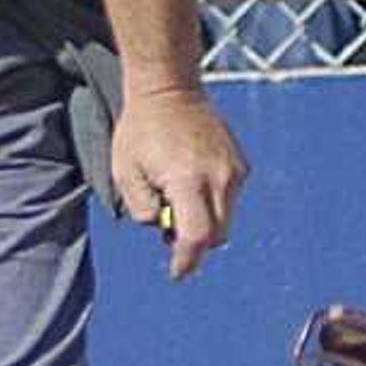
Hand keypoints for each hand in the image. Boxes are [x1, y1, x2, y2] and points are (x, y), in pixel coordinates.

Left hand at [109, 81, 246, 280]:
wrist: (170, 91)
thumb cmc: (140, 131)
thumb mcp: (125, 173)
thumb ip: (142, 208)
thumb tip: (161, 228)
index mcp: (188, 180)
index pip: (197, 236)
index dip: (187, 260)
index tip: (178, 273)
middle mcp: (219, 177)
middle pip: (216, 235)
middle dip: (193, 243)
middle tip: (166, 231)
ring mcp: (234, 170)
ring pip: (225, 219)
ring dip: (203, 223)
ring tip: (175, 200)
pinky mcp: (241, 164)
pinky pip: (229, 199)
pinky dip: (212, 204)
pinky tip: (189, 185)